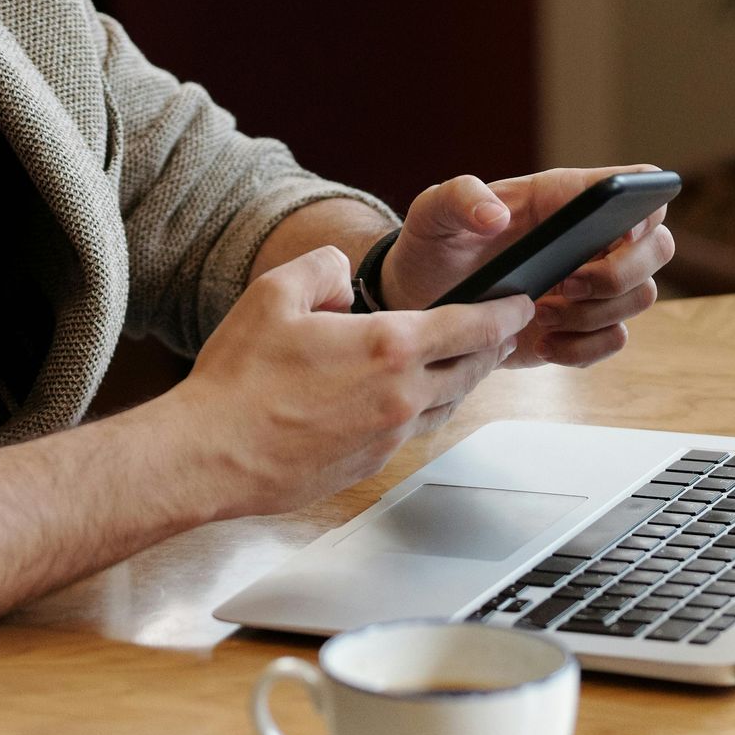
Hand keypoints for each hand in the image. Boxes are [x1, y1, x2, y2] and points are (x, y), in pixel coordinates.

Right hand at [158, 245, 534, 518]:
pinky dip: (428, 410)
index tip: (521, 305)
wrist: (213, 454)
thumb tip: (343, 275)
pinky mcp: (369, 465)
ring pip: (448, 405)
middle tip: (503, 332)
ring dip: (464, 381)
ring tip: (466, 363)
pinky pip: (415, 433)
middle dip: (493, 347)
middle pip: (471, 370)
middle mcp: (400, 396)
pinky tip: (413, 401)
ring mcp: (387, 437)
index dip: (503, 314)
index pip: (470, 326)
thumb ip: (321, 268)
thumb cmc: (239, 379)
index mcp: (388, 347)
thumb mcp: (275, 293)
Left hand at [378, 166, 673, 366]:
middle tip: (568, 284)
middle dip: (622, 272)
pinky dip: (585, 348)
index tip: (620, 231)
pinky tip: (544, 343)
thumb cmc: (435, 244)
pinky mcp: (581, 326)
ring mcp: (590, 285)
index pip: (633, 184)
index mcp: (563, 197)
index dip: (645, 204)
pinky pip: (614, 339)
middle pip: (658, 246)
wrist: (423, 301)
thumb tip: (495, 215)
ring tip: (542, 314)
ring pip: (641, 296)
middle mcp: (590, 239)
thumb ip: (460, 199)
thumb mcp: (434, 211)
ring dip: (598, 312)